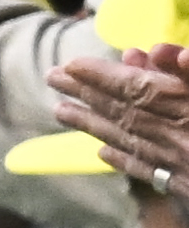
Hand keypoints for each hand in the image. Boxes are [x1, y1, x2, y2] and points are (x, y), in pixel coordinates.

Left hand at [47, 44, 188, 199]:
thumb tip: (173, 53)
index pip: (143, 91)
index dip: (106, 76)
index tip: (72, 65)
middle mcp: (185, 143)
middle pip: (128, 114)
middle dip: (90, 94)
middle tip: (52, 79)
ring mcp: (186, 170)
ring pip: (132, 143)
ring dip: (95, 124)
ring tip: (62, 110)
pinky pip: (151, 174)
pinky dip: (125, 159)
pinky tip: (103, 152)